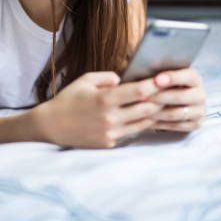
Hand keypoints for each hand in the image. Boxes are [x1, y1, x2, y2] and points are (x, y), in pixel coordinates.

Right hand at [38, 71, 162, 147]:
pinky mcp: (109, 143)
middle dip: (160, 99)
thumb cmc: (68, 99)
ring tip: (164, 103)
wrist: (50, 126)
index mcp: (105, 99)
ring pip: (143, 123)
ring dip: (154, 113)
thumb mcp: (85, 80)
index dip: (154, 85)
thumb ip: (108, 77)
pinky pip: (131, 132)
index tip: (164, 78)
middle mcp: (110, 118)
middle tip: (170, 91)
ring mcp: (111, 133)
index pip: (139, 92)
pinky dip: (140, 123)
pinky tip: (145, 115)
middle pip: (147, 109)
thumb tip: (125, 80)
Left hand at [148, 68, 205, 131]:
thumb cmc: (165, 85)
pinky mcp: (195, 124)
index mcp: (195, 78)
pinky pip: (175, 126)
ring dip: (157, 112)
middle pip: (180, 96)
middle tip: (142, 97)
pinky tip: (147, 119)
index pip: (188, 76)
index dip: (172, 78)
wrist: (175, 101)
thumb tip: (150, 65)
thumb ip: (159, 73)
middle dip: (159, 97)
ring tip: (141, 109)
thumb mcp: (165, 76)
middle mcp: (200, 95)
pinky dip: (159, 123)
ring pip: (176, 113)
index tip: (156, 80)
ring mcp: (199, 111)